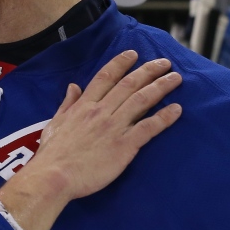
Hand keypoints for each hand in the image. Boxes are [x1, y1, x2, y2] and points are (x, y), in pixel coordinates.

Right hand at [0, 51, 182, 229]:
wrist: (54, 176)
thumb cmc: (52, 154)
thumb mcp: (55, 123)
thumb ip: (67, 104)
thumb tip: (73, 87)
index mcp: (84, 105)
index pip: (106, 77)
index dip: (121, 63)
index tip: (133, 54)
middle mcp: (101, 111)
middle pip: (129, 84)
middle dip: (149, 70)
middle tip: (165, 63)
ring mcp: (114, 127)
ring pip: (142, 100)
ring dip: (161, 87)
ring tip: (175, 78)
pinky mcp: (125, 146)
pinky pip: (148, 127)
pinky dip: (164, 117)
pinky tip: (177, 109)